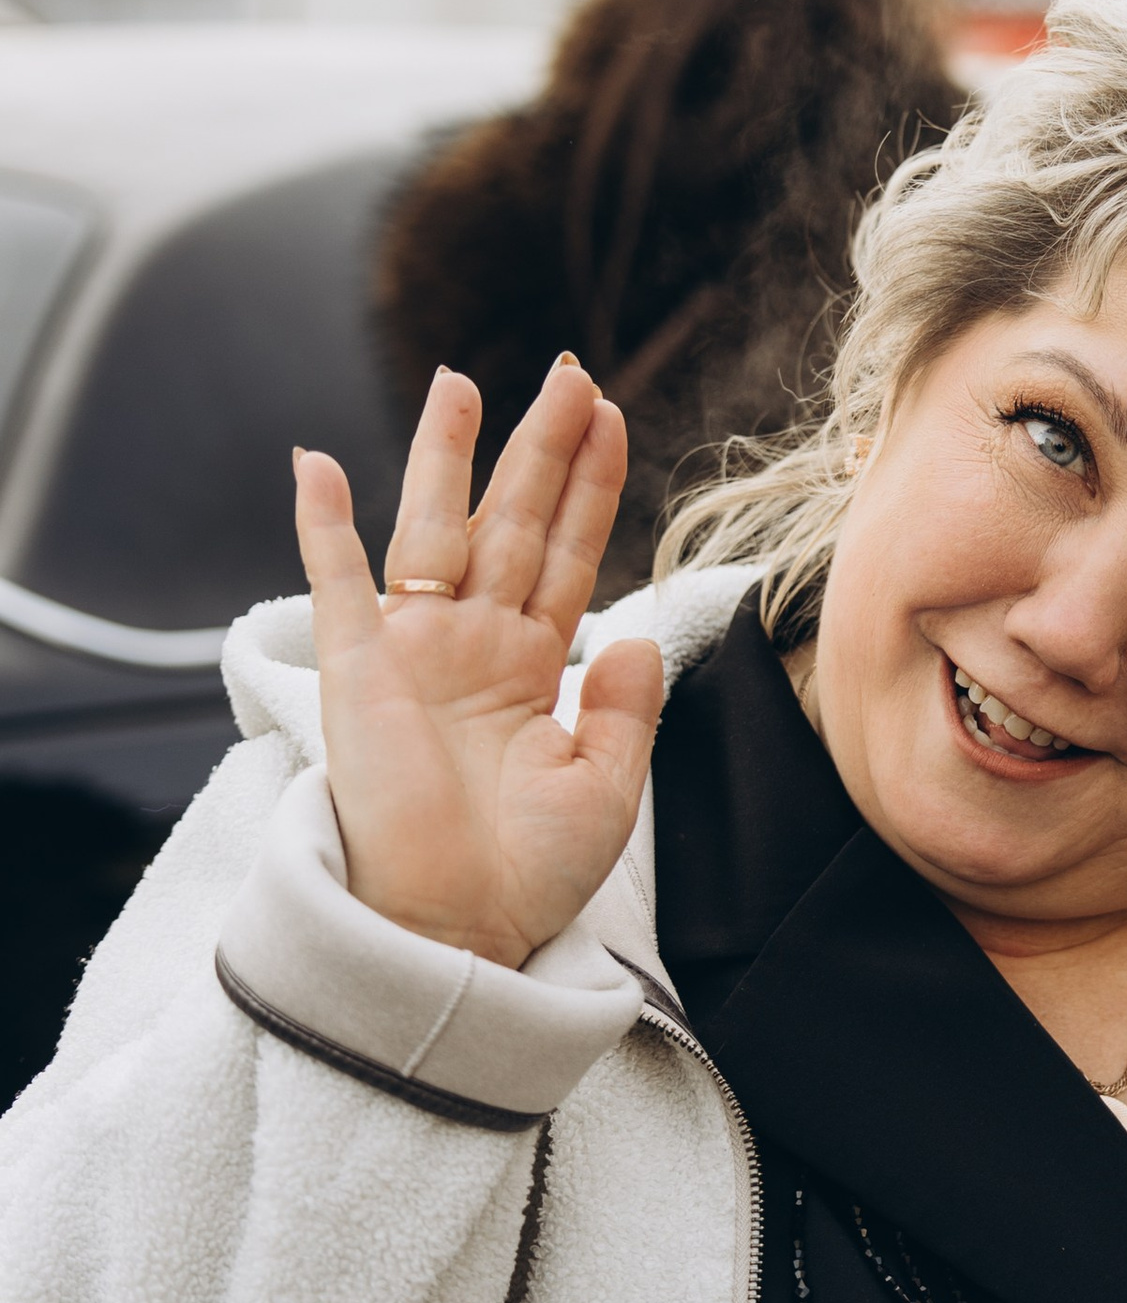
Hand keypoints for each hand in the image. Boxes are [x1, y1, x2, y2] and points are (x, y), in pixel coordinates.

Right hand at [293, 361, 664, 969]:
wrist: (458, 931)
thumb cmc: (529, 874)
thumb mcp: (607, 786)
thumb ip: (625, 706)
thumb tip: (631, 632)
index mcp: (533, 668)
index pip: (568, 553)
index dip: (588, 485)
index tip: (608, 415)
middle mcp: (473, 645)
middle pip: (512, 521)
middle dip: (540, 447)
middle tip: (568, 371)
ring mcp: (414, 652)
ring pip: (434, 530)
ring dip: (445, 457)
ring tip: (460, 382)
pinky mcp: (360, 674)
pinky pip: (338, 586)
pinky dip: (325, 527)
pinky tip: (320, 466)